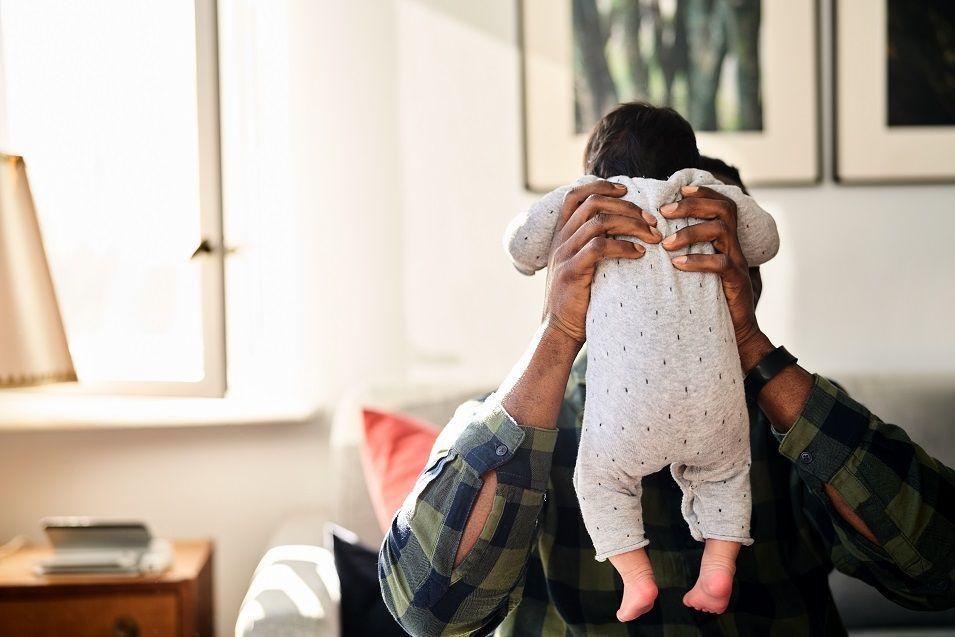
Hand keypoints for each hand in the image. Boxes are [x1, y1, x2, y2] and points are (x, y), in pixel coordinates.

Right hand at [543, 180, 661, 344]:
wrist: (559, 330)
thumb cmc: (579, 299)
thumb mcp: (581, 265)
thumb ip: (594, 245)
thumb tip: (625, 230)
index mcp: (562, 234)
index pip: (576, 195)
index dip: (601, 186)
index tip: (626, 190)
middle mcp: (561, 239)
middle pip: (593, 204)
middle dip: (628, 207)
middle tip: (651, 220)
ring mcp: (564, 254)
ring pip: (599, 222)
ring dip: (631, 224)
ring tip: (652, 236)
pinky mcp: (572, 272)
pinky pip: (599, 247)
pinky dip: (623, 247)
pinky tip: (639, 254)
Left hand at [660, 185, 760, 348]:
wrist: (736, 333)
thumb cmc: (710, 300)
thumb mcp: (697, 270)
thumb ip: (686, 252)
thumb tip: (654, 238)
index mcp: (726, 240)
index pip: (722, 204)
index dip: (704, 193)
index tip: (678, 191)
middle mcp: (735, 247)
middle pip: (723, 210)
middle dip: (693, 205)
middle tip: (665, 212)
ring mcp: (738, 263)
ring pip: (721, 231)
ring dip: (690, 232)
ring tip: (666, 244)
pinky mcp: (737, 282)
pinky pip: (721, 264)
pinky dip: (698, 261)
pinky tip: (678, 265)